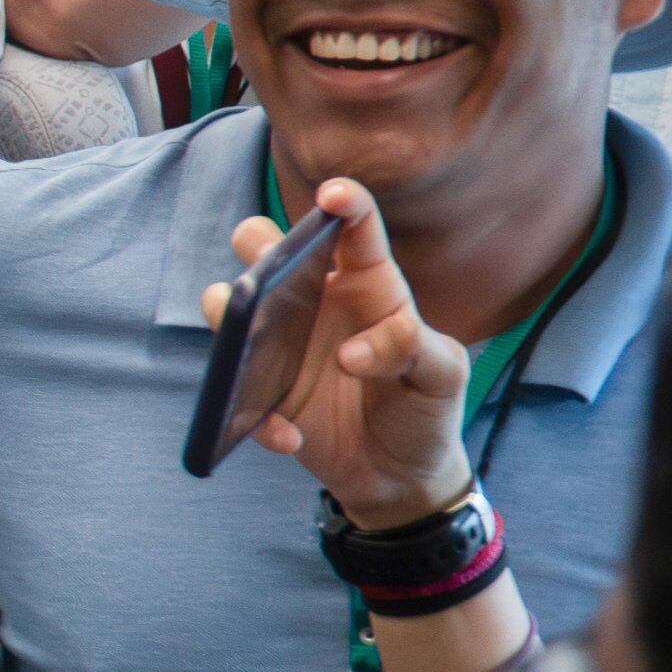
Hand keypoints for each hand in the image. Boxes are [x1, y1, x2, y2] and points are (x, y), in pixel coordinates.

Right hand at [201, 174, 471, 530]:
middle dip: (258, 244)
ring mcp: (280, 344)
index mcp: (368, 287)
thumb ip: (413, 349)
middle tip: (271, 269)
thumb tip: (351, 352)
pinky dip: (259, 416)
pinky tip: (291, 437)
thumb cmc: (426, 408)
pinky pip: (234, 389)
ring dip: (231, 314)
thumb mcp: (443, 376)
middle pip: (265, 245)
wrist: (401, 476)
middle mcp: (315, 304)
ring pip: (228, 301)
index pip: (354, 230)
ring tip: (253, 345)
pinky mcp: (259, 391)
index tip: (334, 196)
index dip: (343, 202)